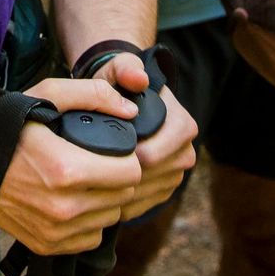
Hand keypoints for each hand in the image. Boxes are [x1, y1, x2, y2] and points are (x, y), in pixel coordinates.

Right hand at [0, 76, 143, 255]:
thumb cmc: (6, 127)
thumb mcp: (46, 95)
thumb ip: (93, 94)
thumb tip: (131, 111)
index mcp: (68, 170)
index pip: (131, 173)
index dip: (128, 158)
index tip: (115, 150)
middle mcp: (65, 207)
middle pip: (124, 197)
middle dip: (119, 179)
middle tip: (101, 163)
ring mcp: (56, 231)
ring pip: (110, 219)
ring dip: (106, 200)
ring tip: (87, 181)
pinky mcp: (47, 245)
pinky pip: (90, 238)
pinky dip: (89, 222)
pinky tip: (74, 201)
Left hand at [90, 55, 195, 221]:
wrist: (122, 100)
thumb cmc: (119, 85)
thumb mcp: (119, 70)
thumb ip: (126, 69)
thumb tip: (138, 78)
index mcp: (183, 126)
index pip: (151, 157)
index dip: (122, 157)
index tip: (96, 151)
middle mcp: (186, 152)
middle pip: (148, 180)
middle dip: (119, 177)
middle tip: (88, 169)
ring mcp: (176, 174)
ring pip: (145, 197)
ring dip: (119, 194)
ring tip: (93, 180)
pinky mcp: (165, 189)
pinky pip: (143, 207)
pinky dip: (122, 203)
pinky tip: (103, 191)